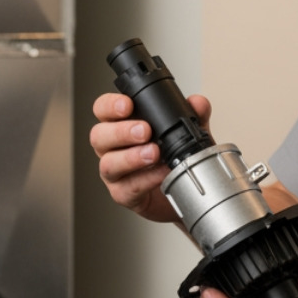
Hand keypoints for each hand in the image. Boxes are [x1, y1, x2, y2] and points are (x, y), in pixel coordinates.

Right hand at [89, 91, 211, 221]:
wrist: (185, 191)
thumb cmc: (174, 157)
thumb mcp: (188, 131)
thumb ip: (194, 114)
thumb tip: (198, 103)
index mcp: (121, 124)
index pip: (103, 109)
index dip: (110, 105)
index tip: (127, 105)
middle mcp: (112, 147)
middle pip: (99, 135)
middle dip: (121, 131)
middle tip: (144, 131)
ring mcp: (115, 172)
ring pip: (109, 163)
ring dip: (131, 157)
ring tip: (153, 153)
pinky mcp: (123, 194)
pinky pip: (128, 187)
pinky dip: (146, 179)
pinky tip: (161, 173)